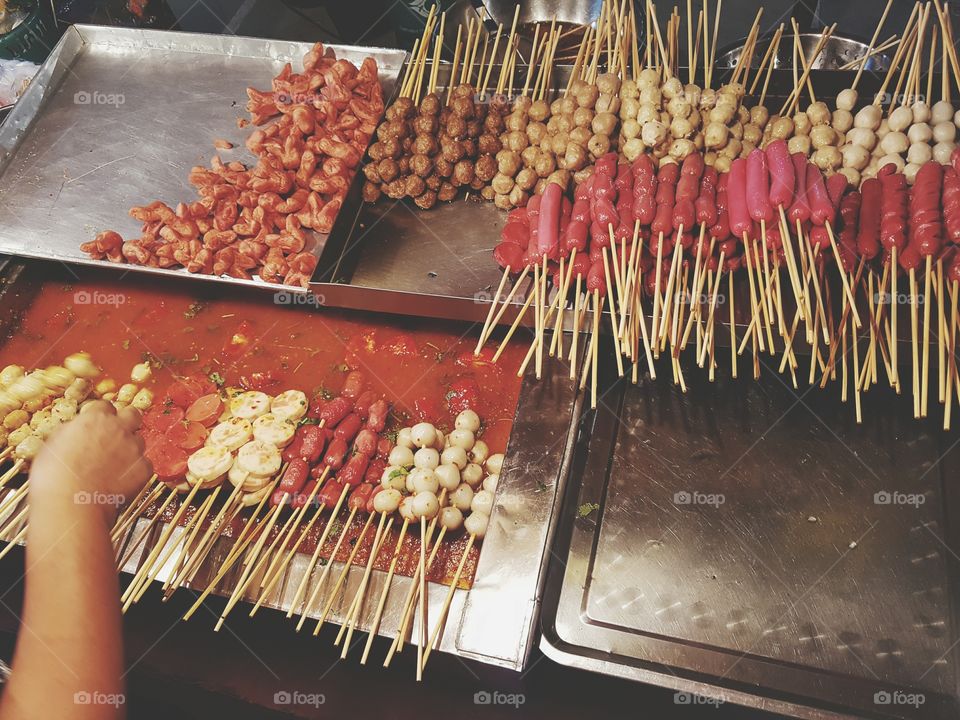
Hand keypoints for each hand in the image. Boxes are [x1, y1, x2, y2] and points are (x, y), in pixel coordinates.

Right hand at [29, 401, 151, 520]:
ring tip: (114, 466)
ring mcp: (134, 448)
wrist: (71, 503)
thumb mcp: (53, 443)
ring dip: (130, 449)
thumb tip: (76, 429)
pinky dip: (136, 471)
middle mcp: (119, 429)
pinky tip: (121, 481)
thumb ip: (71, 430)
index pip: (105, 406)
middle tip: (117, 435)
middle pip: (133, 415)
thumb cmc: (55, 476)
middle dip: (127, 422)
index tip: (98, 424)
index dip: (102, 416)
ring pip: (139, 441)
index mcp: (95, 418)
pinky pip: (145, 465)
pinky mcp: (144, 469)